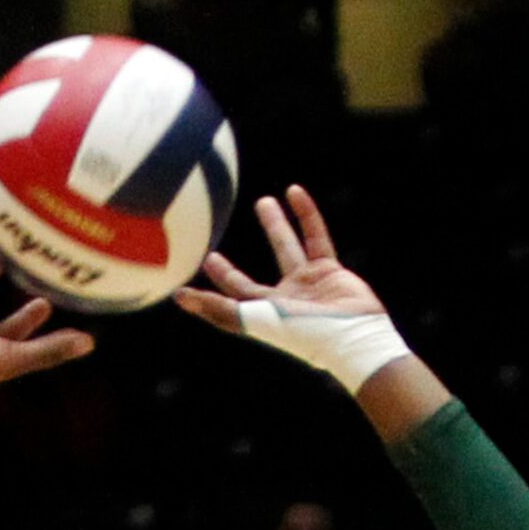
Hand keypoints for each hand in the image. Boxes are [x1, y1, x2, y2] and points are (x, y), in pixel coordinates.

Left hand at [175, 186, 409, 396]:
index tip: (208, 259)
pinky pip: (316, 237)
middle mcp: (286, 299)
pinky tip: (295, 192)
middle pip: (260, 269)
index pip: (238, 293)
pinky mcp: (330, 271)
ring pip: (288, 247)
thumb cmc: (301, 334)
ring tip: (265, 199)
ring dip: (276, 224)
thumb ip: (218, 308)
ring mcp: (309, 284)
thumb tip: (177, 297)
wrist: (350, 337)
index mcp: (266, 313)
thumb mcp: (253, 319)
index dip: (222, 278)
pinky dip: (306, 215)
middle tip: (219, 234)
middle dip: (238, 260)